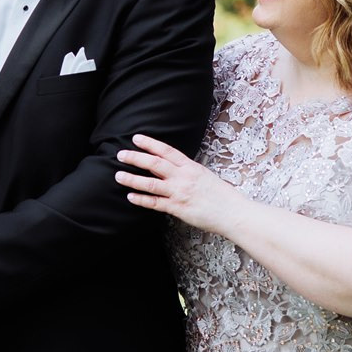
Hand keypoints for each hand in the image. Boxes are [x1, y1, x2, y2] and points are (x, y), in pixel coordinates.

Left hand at [116, 133, 242, 235]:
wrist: (233, 213)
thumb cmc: (221, 195)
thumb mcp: (204, 176)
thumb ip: (188, 171)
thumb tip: (173, 167)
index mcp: (191, 167)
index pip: (167, 151)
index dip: (150, 143)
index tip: (136, 138)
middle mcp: (183, 177)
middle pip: (155, 163)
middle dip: (136, 157)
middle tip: (121, 154)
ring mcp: (179, 192)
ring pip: (151, 183)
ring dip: (132, 179)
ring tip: (118, 175)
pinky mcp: (178, 208)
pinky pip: (155, 203)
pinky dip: (141, 199)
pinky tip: (130, 196)